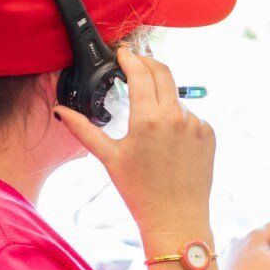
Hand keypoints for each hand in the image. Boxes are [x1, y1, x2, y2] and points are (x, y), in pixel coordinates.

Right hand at [54, 49, 216, 250]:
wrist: (175, 217)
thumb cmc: (139, 191)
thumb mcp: (108, 157)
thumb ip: (83, 129)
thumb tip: (61, 110)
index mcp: (149, 118)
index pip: (141, 73)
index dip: (130, 58)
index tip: (123, 52)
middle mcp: (176, 116)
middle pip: (163, 73)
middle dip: (148, 62)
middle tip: (135, 61)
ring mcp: (196, 124)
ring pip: (175, 97)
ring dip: (161, 97)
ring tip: (147, 118)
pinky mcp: (208, 134)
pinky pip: (189, 116)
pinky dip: (176, 119)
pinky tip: (166, 141)